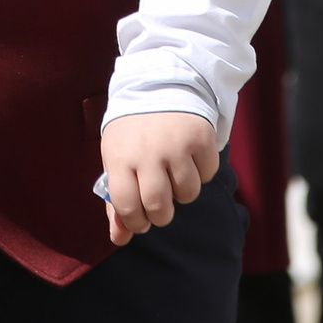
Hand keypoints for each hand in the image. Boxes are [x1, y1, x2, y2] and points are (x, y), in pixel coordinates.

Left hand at [99, 111, 218, 245]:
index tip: (140, 219)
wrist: (159, 83)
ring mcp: (176, 144)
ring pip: (187, 194)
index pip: (126, 207)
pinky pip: (207, 174)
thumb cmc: (133, 130)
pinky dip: (201, 172)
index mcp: (119, 157)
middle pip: (159, 207)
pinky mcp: (200, 137)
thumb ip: (116, 201)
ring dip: (182, 191)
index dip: (135, 222)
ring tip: (174, 172)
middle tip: (161, 203)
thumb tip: (120, 239)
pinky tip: (190, 156)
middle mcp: (147, 152)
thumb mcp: (116, 158)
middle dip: (161, 214)